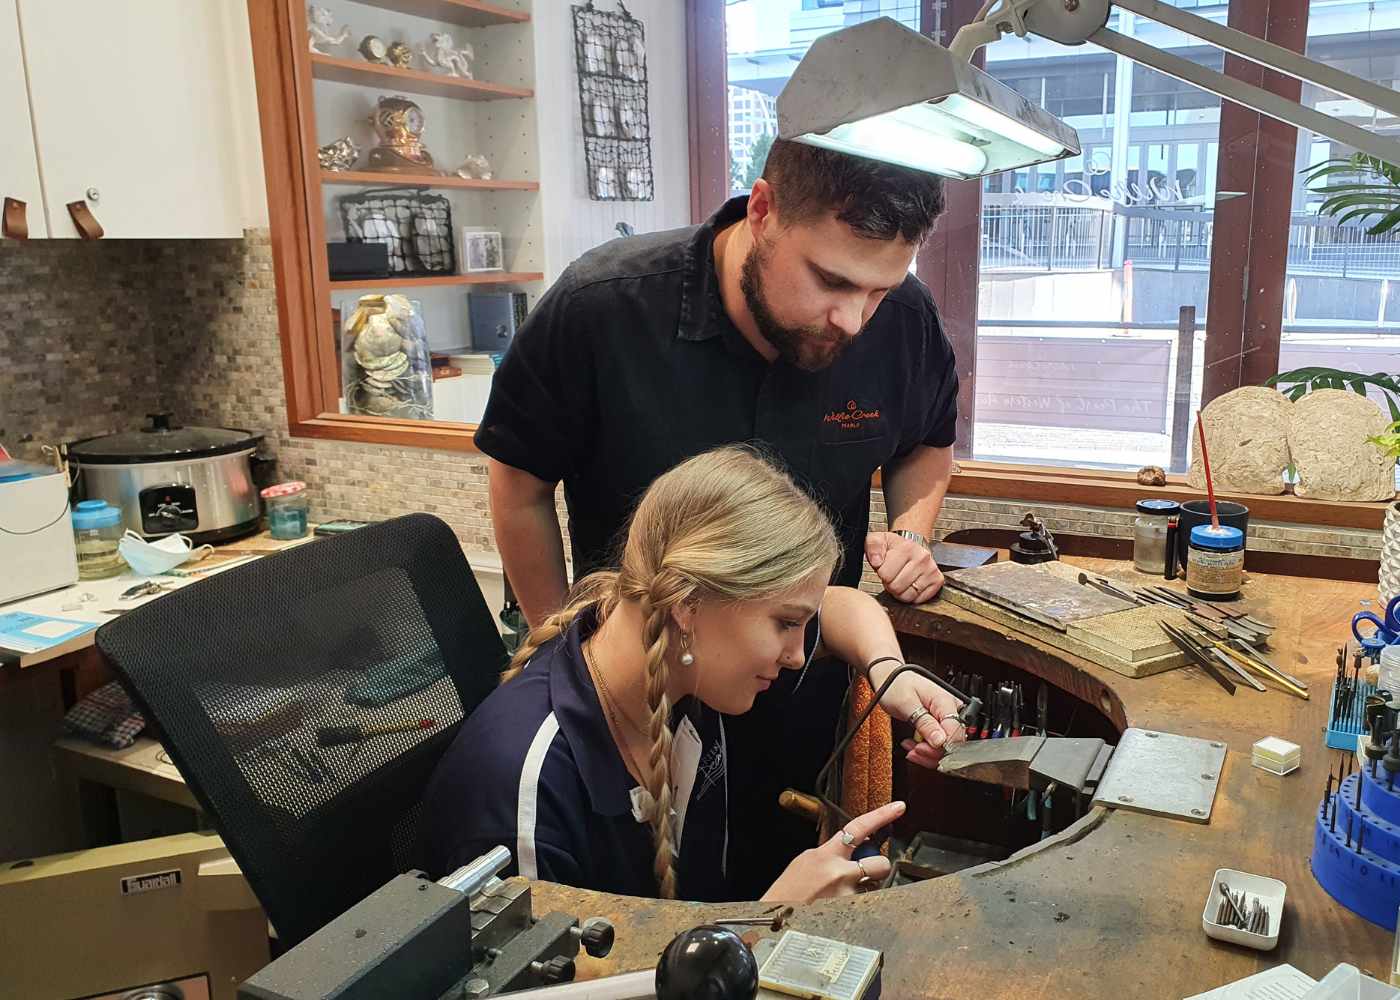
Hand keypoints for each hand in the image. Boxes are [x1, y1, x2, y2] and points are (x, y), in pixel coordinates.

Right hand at [761, 801, 903, 903]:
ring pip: (873, 887)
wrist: (777, 918)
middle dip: (876, 868)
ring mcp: (846, 895)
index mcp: (825, 855)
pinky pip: (865, 903)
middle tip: (862, 873)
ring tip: (841, 895)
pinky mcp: (850, 912)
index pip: (858, 828)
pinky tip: (839, 906)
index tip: (898, 807)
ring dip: (864, 889)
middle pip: (879, 863)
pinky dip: (857, 904)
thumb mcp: (806, 862)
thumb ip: (829, 855)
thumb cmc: (788, 892)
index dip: (881, 815)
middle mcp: (839, 873)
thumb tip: (849, 850)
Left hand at [865, 532, 943, 604]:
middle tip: (892, 576)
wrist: (911, 547)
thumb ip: (873, 547)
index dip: (881, 574)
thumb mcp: (878, 541)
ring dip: (900, 592)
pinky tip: (910, 585)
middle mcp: (922, 558)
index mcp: (907, 547)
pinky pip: (919, 600)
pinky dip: (912, 596)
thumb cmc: (894, 547)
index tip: (885, 568)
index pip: (885, 574)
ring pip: (908, 595)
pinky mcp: (937, 580)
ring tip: (900, 580)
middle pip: (896, 587)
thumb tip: (877, 561)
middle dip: (890, 584)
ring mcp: (931, 570)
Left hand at [870, 661, 965, 767]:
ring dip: (928, 753)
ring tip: (911, 748)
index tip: (922, 749)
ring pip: (947, 746)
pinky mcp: (940, 723)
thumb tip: (940, 742)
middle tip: (913, 750)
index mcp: (946, 702)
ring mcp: (946, 717)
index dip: (941, 747)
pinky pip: (939, 743)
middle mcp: (951, 710)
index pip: (956, 733)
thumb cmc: (896, 685)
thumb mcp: (906, 704)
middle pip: (953, 743)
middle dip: (932, 752)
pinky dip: (926, 749)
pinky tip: (913, 745)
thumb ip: (925, 723)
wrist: (889, 678)